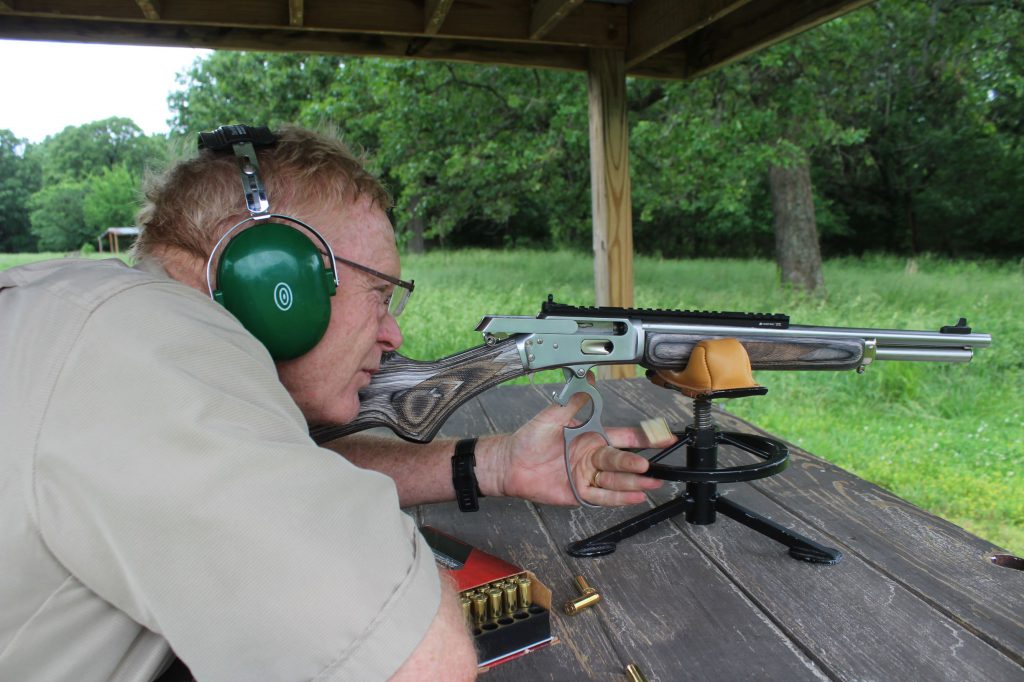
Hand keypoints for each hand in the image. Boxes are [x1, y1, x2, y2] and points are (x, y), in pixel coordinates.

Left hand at [485, 382, 675, 506]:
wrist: (510, 463)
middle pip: (620, 461)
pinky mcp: (580, 493)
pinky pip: (602, 496)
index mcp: (592, 436)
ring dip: (633, 483)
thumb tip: (588, 378)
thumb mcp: (552, 416)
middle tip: (646, 466)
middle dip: (635, 464)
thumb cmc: (529, 439)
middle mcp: (594, 457)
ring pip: (616, 480)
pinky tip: (634, 497)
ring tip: (650, 484)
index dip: (644, 437)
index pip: (624, 437)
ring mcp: (588, 476)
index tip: (664, 437)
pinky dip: (618, 498)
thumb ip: (573, 401)